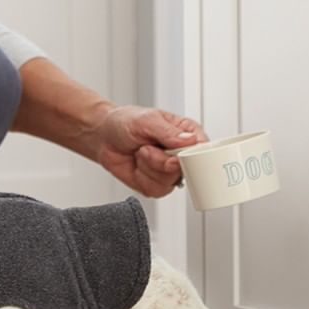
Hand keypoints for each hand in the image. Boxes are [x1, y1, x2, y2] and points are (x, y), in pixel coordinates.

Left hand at [89, 107, 206, 197]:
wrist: (103, 137)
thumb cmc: (125, 122)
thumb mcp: (147, 119)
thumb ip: (169, 131)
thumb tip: (189, 140)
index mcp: (187, 134)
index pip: (204, 148)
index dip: (194, 155)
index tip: (178, 154)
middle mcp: (181, 154)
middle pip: (189, 169)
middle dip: (164, 161)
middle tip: (149, 149)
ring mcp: (170, 171)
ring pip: (170, 180)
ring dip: (150, 167)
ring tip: (141, 152)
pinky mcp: (157, 184)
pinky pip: (157, 189)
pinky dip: (143, 177)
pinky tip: (138, 165)